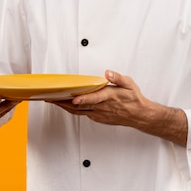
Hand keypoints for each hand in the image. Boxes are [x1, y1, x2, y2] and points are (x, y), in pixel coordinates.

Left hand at [52, 70, 187, 145]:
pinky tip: (66, 106)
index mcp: (109, 97)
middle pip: (80, 105)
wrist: (139, 115)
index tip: (73, 98)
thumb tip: (108, 72)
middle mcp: (102, 107)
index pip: (94, 98)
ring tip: (53, 101)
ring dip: (65, 106)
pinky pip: (83, 114)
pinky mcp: (99, 118)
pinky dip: (73, 110)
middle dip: (65, 102)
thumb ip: (118, 78)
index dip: (83, 99)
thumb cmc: (133, 98)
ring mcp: (99, 114)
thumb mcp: (129, 84)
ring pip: (79, 111)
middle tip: (51, 97)